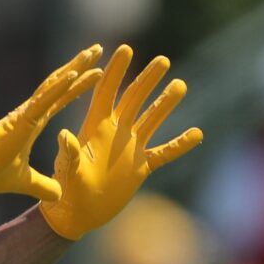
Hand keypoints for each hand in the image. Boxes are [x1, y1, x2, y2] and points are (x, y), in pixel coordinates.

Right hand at [0, 45, 104, 200]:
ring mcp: (26, 113)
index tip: (95, 71)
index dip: (77, 85)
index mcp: (33, 123)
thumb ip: (42, 186)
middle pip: (60, 83)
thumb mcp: (24, 182)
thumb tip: (58, 195)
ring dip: (75, 68)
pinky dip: (59, 87)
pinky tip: (74, 73)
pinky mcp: (21, 120)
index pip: (61, 99)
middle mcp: (31, 112)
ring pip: (55, 85)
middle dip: (79, 65)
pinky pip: (44, 100)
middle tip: (97, 48)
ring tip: (92, 52)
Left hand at [39, 45, 203, 240]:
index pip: (107, 92)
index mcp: (95, 128)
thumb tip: (65, 136)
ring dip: (166, 104)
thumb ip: (70, 155)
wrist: (77, 215)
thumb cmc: (66, 193)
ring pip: (152, 119)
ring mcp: (130, 148)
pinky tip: (198, 133)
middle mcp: (115, 132)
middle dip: (147, 79)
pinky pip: (164, 152)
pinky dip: (180, 145)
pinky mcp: (141, 166)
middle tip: (163, 59)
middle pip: (134, 99)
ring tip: (180, 84)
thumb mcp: (68, 173)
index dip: (116, 71)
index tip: (126, 48)